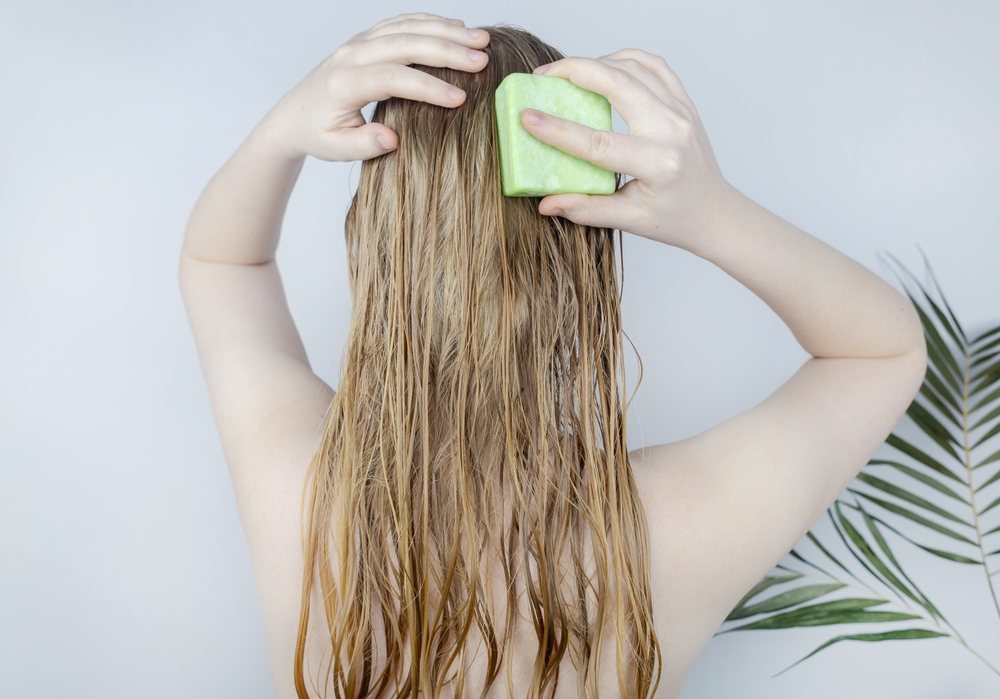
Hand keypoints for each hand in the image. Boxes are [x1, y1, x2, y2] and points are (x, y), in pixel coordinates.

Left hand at [265, 12, 489, 161]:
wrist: (295, 114)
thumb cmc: (319, 134)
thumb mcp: (336, 149)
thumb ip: (363, 145)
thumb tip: (392, 139)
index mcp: (344, 84)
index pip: (391, 79)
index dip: (427, 88)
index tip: (460, 100)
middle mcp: (351, 55)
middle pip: (404, 44)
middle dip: (447, 51)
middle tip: (482, 60)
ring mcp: (359, 42)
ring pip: (406, 27)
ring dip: (446, 31)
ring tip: (481, 40)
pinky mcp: (367, 38)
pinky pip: (401, 22)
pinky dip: (431, 22)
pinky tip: (458, 28)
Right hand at [520, 51, 735, 251]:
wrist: (714, 212)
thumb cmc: (674, 219)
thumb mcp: (629, 221)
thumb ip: (586, 210)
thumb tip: (545, 204)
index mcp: (658, 165)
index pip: (599, 143)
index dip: (559, 130)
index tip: (527, 116)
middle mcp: (673, 131)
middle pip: (619, 84)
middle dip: (575, 71)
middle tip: (543, 74)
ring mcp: (681, 111)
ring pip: (635, 66)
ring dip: (597, 62)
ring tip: (567, 73)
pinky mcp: (684, 101)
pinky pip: (653, 65)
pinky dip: (624, 59)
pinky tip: (603, 67)